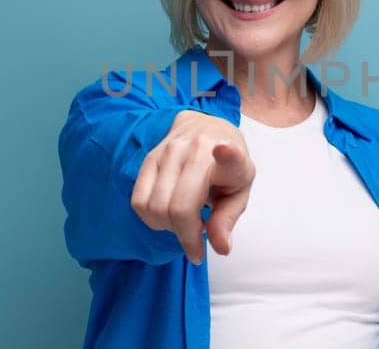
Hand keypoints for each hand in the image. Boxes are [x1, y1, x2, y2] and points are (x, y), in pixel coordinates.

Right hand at [131, 110, 255, 263]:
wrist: (206, 130)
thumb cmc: (226, 168)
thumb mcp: (239, 192)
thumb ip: (227, 220)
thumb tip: (220, 248)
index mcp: (229, 157)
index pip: (229, 154)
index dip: (227, 153)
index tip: (224, 149)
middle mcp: (195, 149)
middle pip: (179, 208)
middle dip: (186, 236)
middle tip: (196, 240)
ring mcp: (167, 151)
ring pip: (154, 208)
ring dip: (167, 227)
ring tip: (183, 223)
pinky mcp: (148, 158)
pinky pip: (138, 202)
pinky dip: (151, 218)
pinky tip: (167, 215)